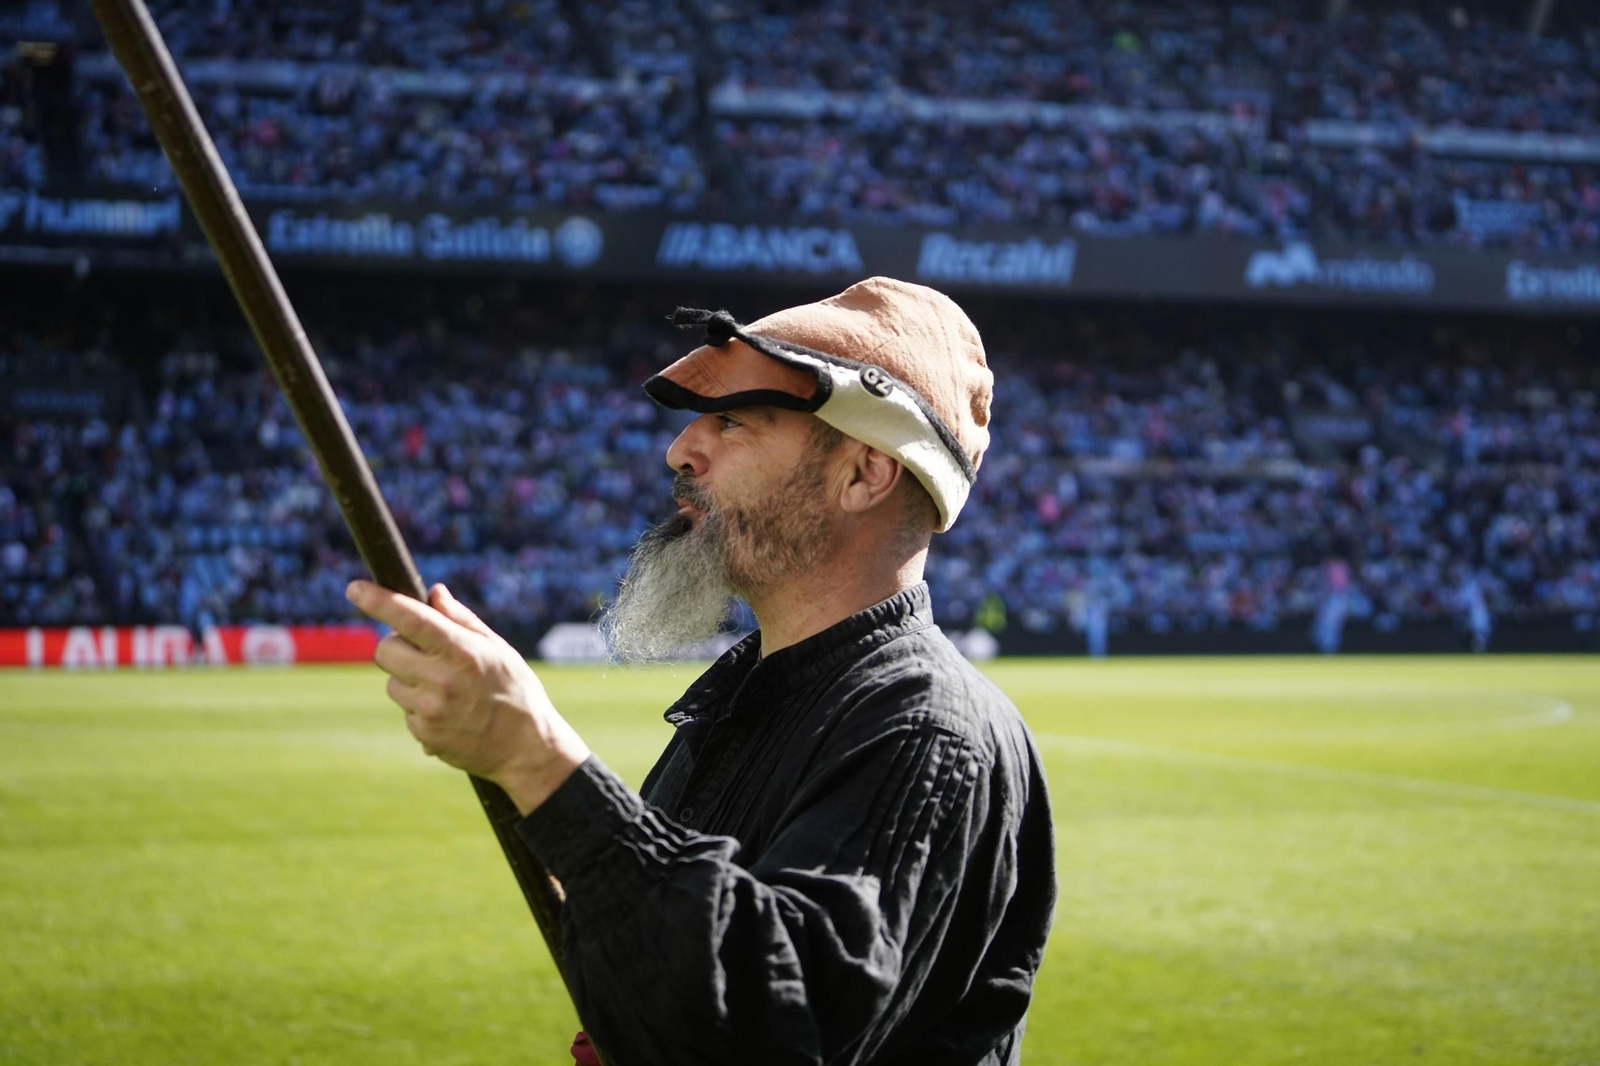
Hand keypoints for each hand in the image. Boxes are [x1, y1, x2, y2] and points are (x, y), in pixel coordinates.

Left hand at [345, 579, 589, 813]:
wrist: (527, 748)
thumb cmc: (516, 690)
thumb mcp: (497, 649)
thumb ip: (462, 620)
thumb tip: (433, 593)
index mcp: (462, 651)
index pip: (410, 619)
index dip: (379, 601)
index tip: (354, 588)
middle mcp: (442, 679)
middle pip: (385, 651)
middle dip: (397, 647)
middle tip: (423, 653)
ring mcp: (430, 709)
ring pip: (392, 683)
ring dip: (409, 680)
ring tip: (446, 690)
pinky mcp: (425, 733)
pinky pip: (405, 711)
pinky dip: (420, 709)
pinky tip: (449, 713)